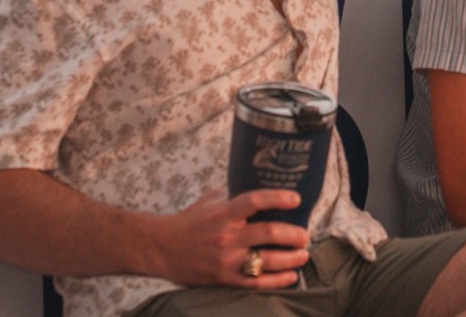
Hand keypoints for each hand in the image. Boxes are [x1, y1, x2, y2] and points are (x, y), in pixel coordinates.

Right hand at [148, 188, 309, 288]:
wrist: (161, 249)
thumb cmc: (187, 222)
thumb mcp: (209, 201)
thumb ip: (232, 194)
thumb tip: (254, 181)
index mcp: (224, 213)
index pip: (255, 201)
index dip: (278, 198)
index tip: (296, 198)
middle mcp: (227, 237)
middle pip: (268, 233)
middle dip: (292, 234)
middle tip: (305, 235)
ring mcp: (226, 260)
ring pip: (266, 261)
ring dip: (291, 259)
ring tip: (303, 255)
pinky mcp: (224, 279)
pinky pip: (256, 283)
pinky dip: (277, 281)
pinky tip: (291, 277)